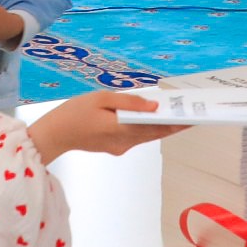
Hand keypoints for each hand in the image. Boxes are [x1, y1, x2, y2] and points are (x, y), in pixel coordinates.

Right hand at [25, 91, 184, 159]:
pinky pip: (136, 138)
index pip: (155, 127)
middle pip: (155, 133)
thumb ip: (129, 102)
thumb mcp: (101, 98)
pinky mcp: (115, 148)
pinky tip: (153, 119)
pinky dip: (147, 129)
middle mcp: (124, 142)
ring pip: (147, 136)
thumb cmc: (74, 113)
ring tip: (177, 115)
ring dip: (161, 127)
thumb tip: (153, 105)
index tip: (192, 118)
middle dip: (173, 125)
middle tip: (191, 115)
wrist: (55, 134)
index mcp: (120, 128)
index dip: (175, 123)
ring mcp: (120, 148)